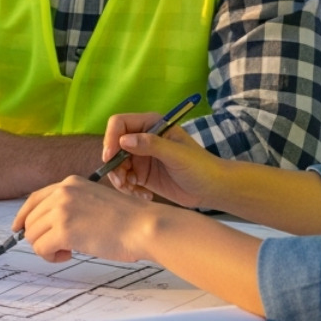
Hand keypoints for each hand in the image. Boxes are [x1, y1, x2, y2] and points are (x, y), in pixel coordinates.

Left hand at [13, 176, 158, 263]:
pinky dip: (51, 257)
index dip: (23, 217)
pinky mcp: (64, 230)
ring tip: (68, 251)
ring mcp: (62, 210)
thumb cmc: (126, 220)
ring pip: (32, 236)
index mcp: (70, 183)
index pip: (34, 199)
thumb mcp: (93, 201)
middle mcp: (62, 192)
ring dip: (47, 249)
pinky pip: (41, 249)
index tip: (18, 230)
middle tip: (61, 247)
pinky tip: (68, 255)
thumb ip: (70, 207)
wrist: (143, 226)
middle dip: (41, 237)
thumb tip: (46, 226)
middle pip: (30, 220)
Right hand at [100, 112, 223, 209]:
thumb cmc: (199, 166)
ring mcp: (141, 157)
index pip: (120, 124)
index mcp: (151, 124)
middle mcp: (142, 138)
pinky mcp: (142, 175)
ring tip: (135, 191)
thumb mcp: (177, 154)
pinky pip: (125, 180)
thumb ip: (152, 145)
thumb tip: (124, 140)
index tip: (110, 158)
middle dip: (114, 165)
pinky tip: (145, 196)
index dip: (111, 139)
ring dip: (120, 179)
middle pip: (114, 146)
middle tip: (123, 182)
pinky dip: (129, 189)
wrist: (211, 189)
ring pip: (117, 165)